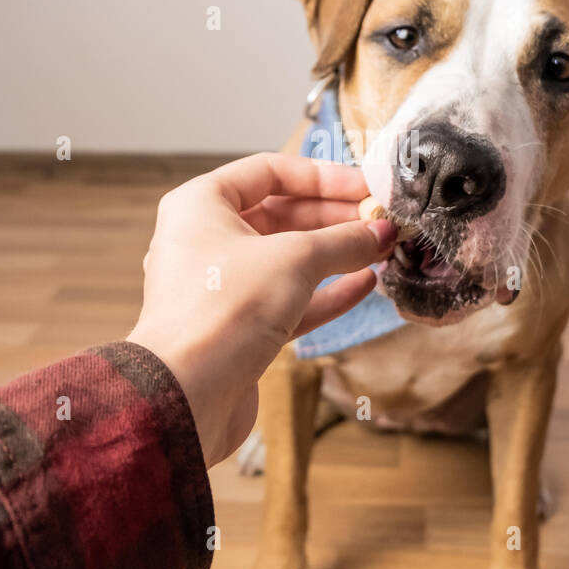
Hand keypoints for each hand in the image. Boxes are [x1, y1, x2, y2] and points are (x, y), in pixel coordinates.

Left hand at [127, 152, 397, 466]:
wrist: (187, 396)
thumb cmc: (224, 310)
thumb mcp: (295, 259)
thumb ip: (343, 241)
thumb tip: (382, 231)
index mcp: (201, 206)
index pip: (270, 171)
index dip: (324, 177)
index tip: (367, 188)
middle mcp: (205, 240)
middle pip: (281, 215)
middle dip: (335, 218)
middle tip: (382, 222)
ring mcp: (222, 287)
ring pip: (287, 260)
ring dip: (336, 255)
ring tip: (381, 250)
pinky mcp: (238, 328)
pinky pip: (289, 299)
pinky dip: (325, 291)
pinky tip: (365, 285)